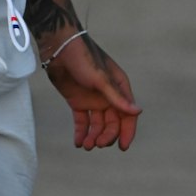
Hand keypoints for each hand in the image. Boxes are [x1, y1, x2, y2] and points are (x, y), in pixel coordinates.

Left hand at [45, 33, 140, 150]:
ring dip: (94, 136)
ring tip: (86, 145)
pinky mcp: (77, 101)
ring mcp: (92, 99)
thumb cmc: (82, 58)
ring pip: (97, 124)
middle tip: (97, 144)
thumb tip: (137, 111)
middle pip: (112, 123)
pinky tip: (78, 142)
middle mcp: (108, 96)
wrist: (58, 48)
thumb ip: (117, 97)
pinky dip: (81, 132)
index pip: (127, 115)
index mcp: (119, 88)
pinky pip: (82, 121)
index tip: (123, 147)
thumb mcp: (101, 79)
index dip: (127, 132)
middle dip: (106, 136)